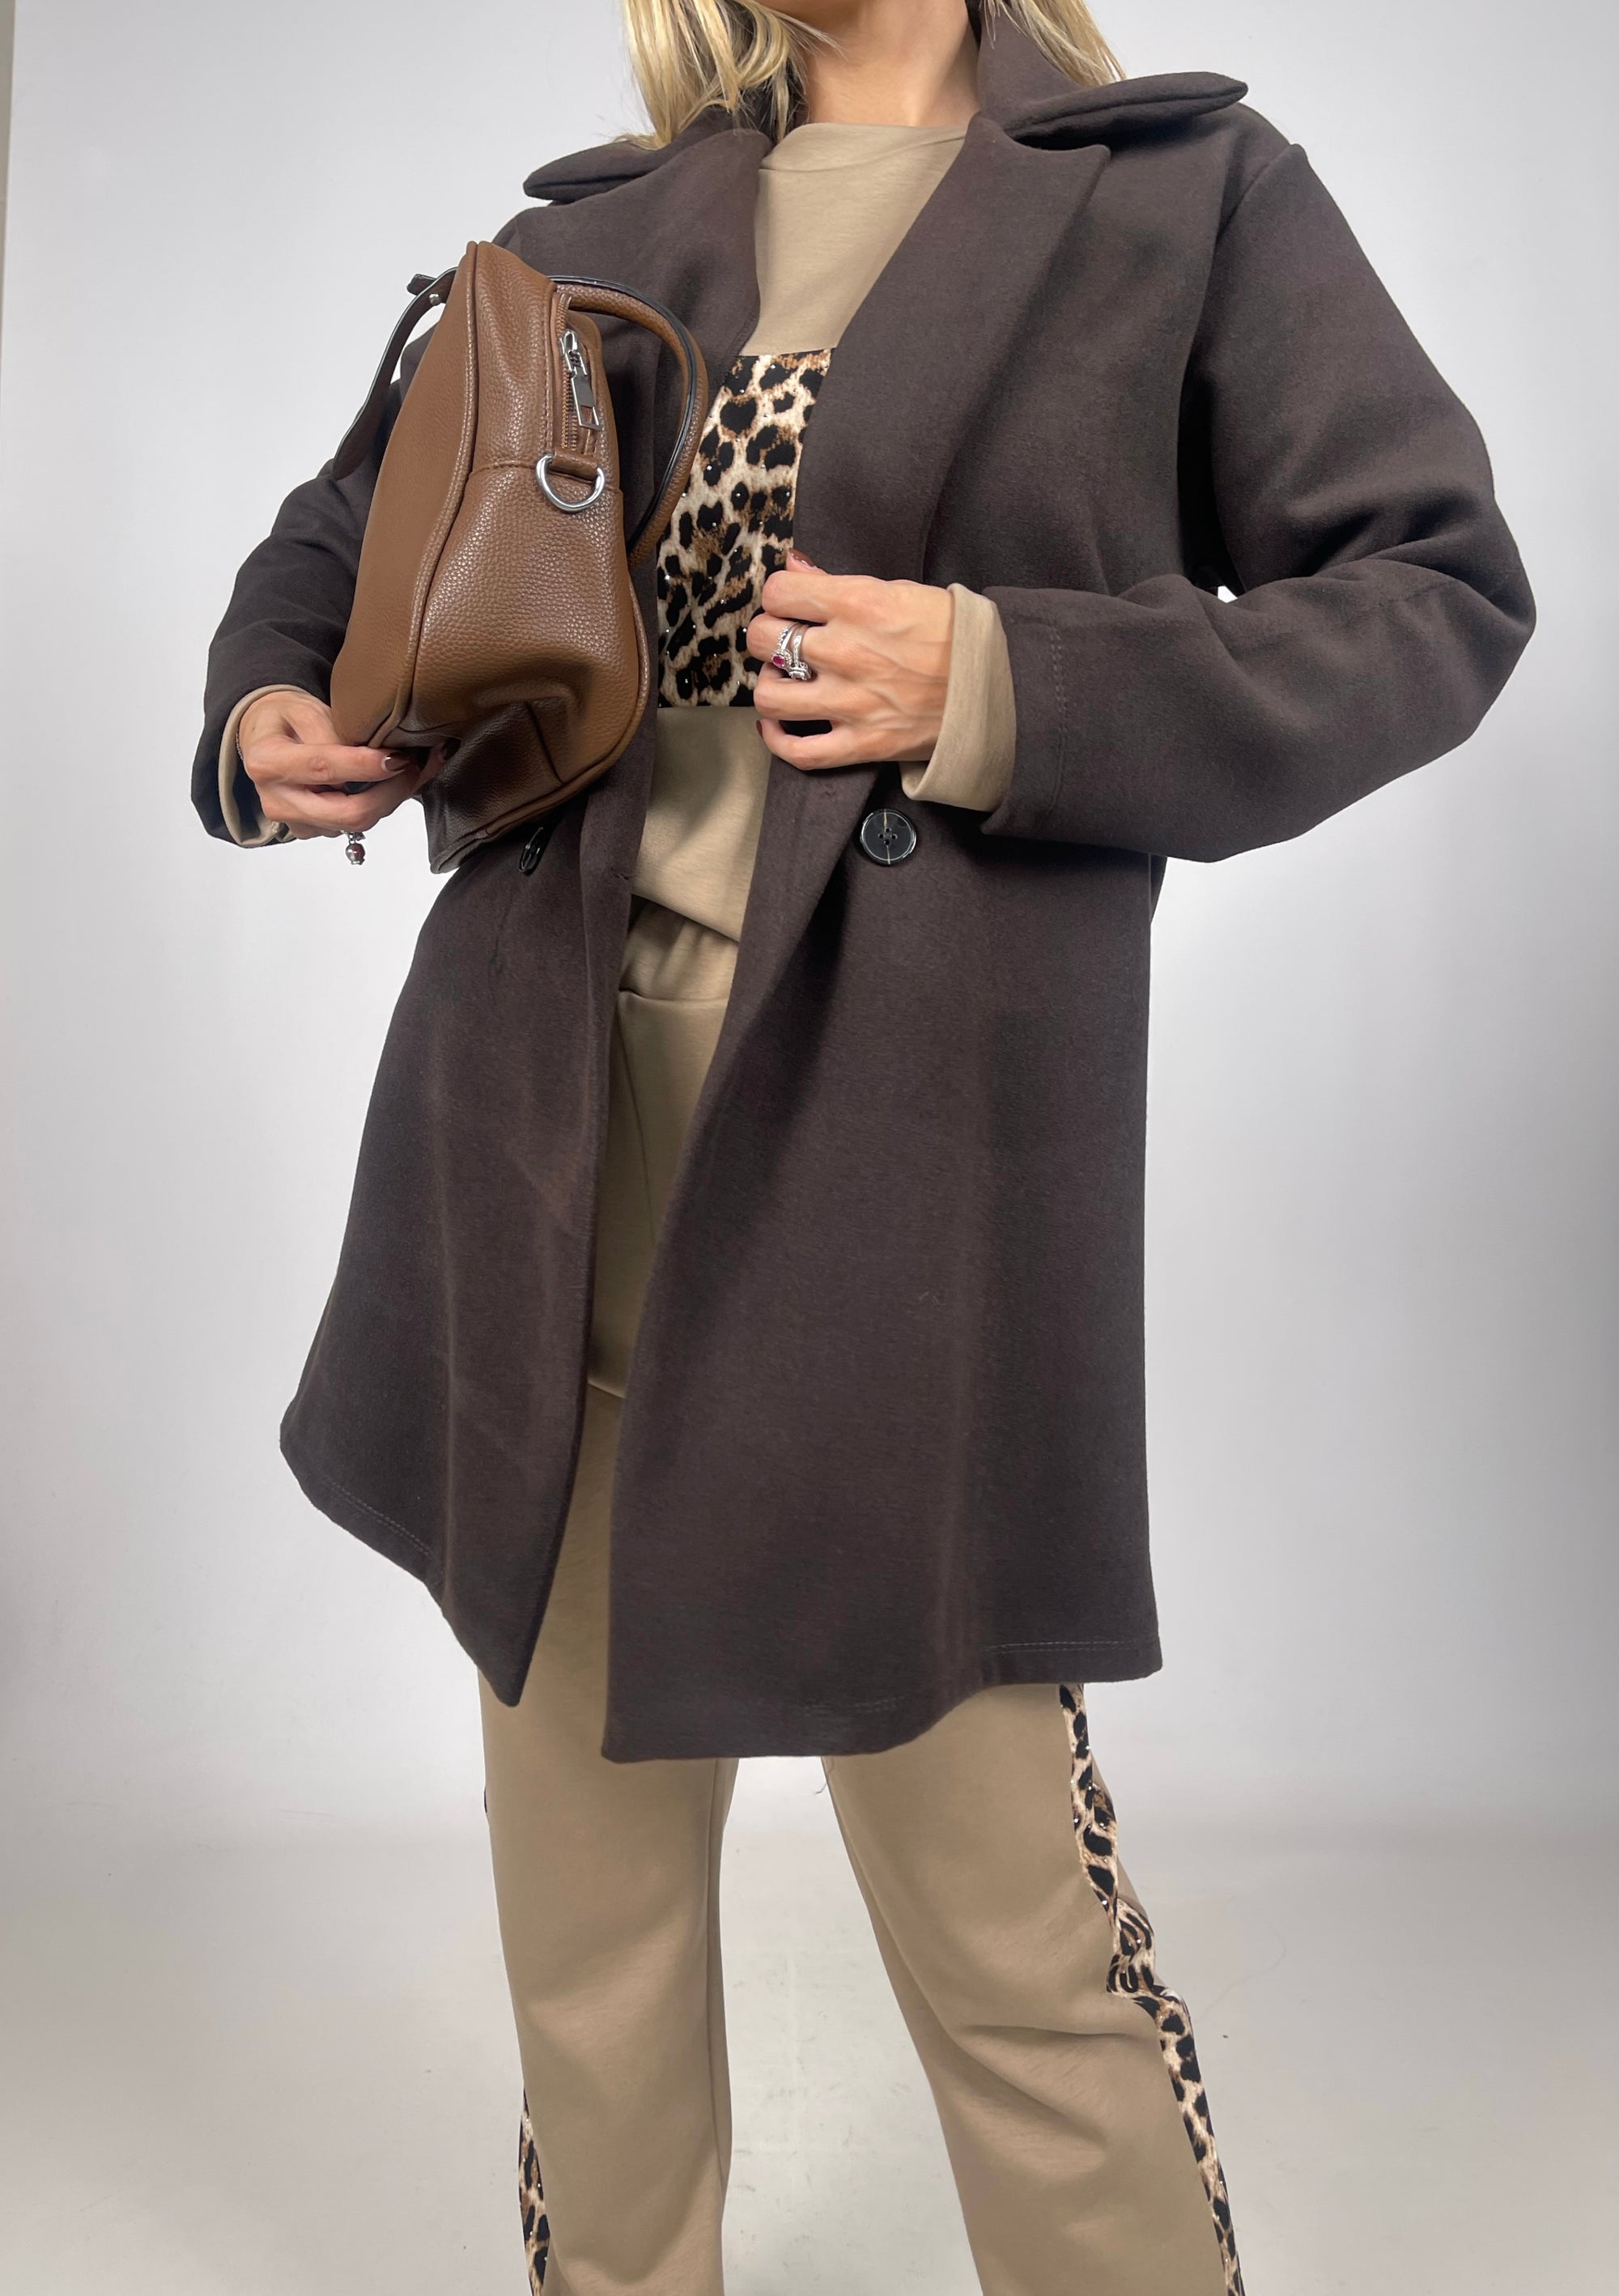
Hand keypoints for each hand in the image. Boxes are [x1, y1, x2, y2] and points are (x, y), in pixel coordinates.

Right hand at [237, 689, 443, 840]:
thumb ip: (334, 733)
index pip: (324, 769)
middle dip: (390, 794)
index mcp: (269, 763)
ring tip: (412, 771)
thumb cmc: (284, 720)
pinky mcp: (311, 831)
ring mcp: (295, 822)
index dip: (366, 767)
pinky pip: (352, 827)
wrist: (265, 740)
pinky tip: (391, 785)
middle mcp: (278, 800)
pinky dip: (378, 807)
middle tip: (415, 766)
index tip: (398, 757)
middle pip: (347, 813)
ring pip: (356, 824)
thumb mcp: (304, 709)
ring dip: (390, 800)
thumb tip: (372, 756)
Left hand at [746, 551, 952, 771]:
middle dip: (767, 636)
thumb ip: (839, 583)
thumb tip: (795, 565)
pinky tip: (778, 727)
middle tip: (783, 641)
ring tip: (785, 680)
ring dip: (769, 686)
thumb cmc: (950, 633)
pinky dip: (779, 742)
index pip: (779, 592)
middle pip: (763, 640)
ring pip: (769, 697)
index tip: (789, 605)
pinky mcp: (862, 744)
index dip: (778, 597)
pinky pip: (800, 752)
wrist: (995, 684)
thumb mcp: (898, 591)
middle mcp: (846, 652)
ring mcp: (851, 702)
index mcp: (858, 604)